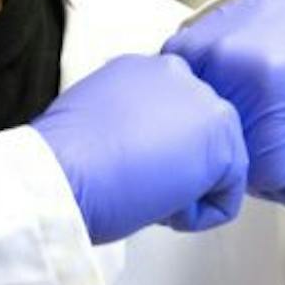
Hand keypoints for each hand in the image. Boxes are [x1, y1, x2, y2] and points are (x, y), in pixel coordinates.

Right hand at [32, 54, 248, 244]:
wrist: (59, 173)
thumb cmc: (62, 159)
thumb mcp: (95, 116)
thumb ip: (130, 118)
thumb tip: (146, 145)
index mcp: (144, 67)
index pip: (173, 114)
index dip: (154, 150)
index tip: (125, 165)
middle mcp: (179, 75)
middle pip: (201, 136)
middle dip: (177, 168)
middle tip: (136, 183)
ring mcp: (206, 105)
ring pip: (218, 165)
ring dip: (185, 192)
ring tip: (142, 192)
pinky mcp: (222, 145)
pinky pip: (225, 199)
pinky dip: (194, 217)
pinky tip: (158, 207)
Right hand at [160, 0, 284, 211]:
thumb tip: (278, 195)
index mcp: (268, 83)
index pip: (271, 174)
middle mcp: (220, 67)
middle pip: (237, 161)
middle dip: (271, 149)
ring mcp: (193, 56)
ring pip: (213, 140)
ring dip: (244, 131)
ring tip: (268, 93)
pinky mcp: (179, 49)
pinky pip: (194, 110)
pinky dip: (220, 109)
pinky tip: (243, 85)